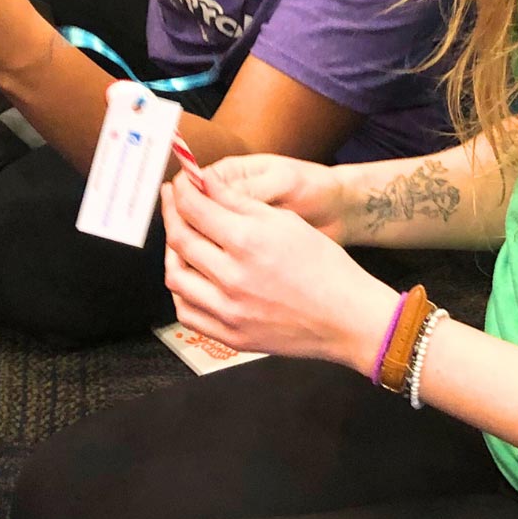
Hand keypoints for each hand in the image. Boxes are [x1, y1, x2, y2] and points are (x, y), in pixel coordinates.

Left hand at [161, 170, 397, 373]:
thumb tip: (203, 182)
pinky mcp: (231, 336)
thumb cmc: (323, 267)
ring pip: (175, 277)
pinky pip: (186, 313)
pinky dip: (181, 291)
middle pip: (180, 240)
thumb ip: (236, 201)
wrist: (346, 318)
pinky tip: (190, 275)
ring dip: (171, 252)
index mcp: (247, 243)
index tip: (180, 181)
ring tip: (180, 237)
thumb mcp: (283, 220)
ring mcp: (229, 312)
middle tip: (173, 200)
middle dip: (171, 213)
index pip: (194, 209)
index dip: (181, 190)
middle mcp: (232, 279)